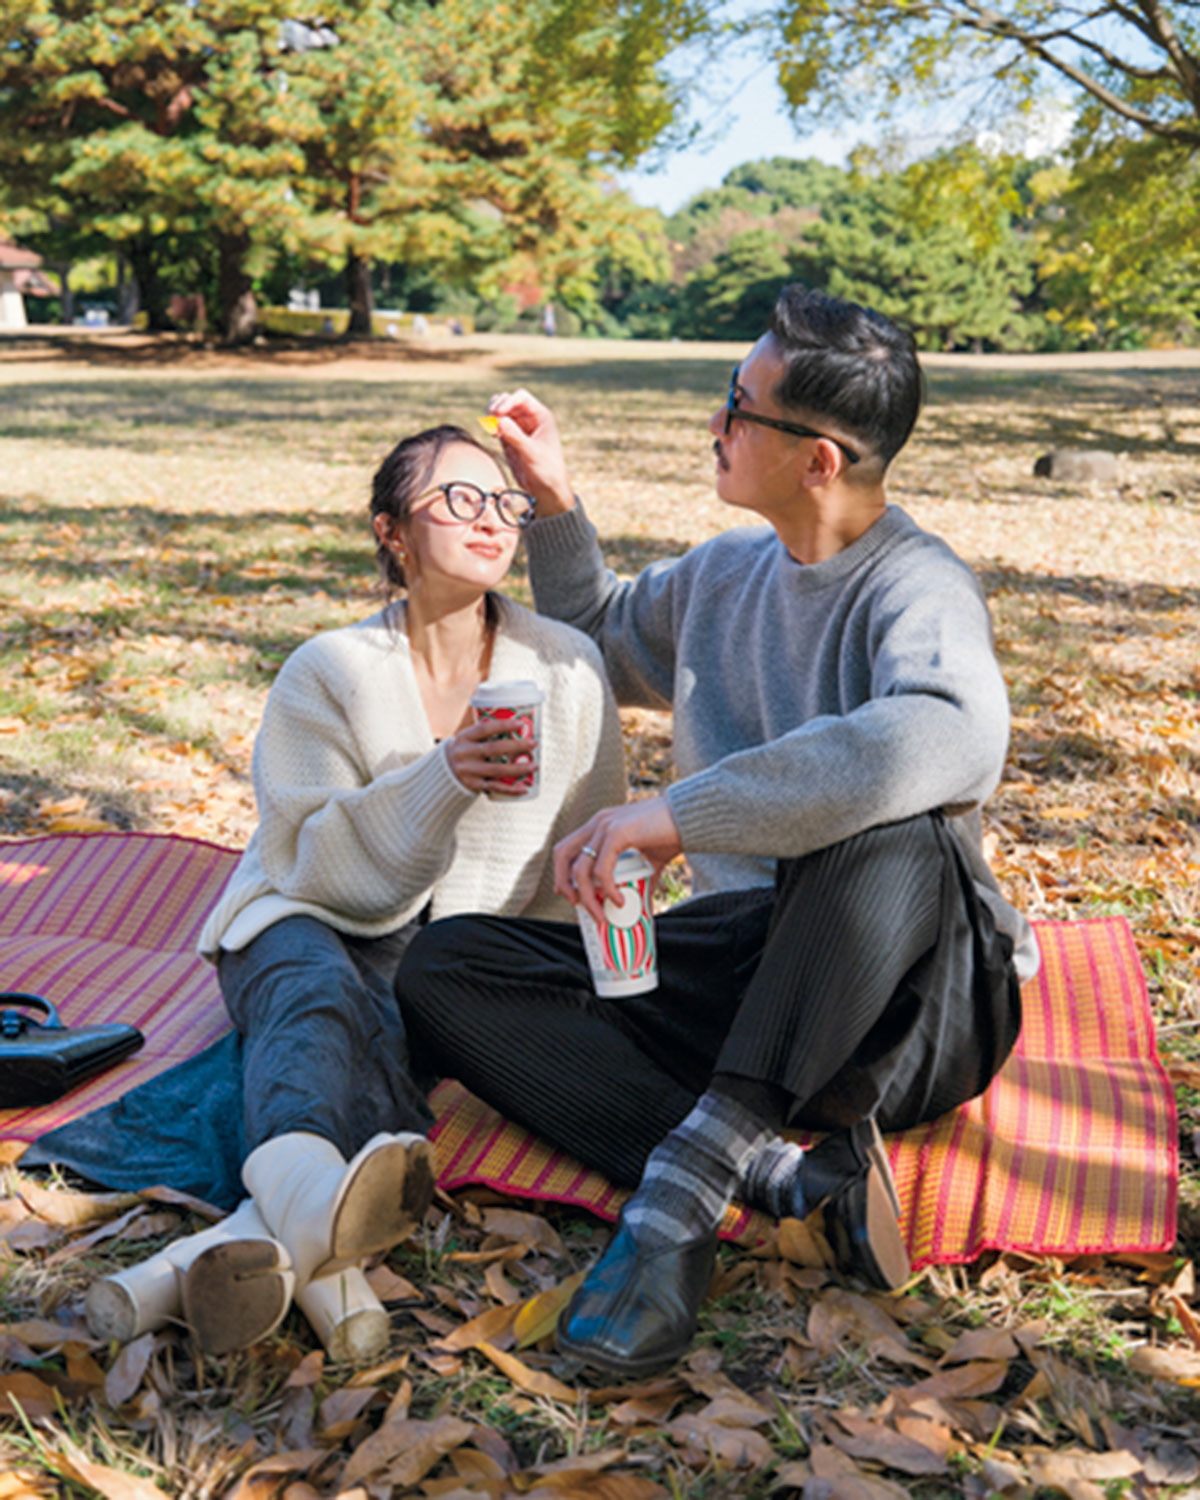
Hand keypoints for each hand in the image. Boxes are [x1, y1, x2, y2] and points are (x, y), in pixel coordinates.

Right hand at [444, 718, 538, 796]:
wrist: (444, 770)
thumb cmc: (465, 749)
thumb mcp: (468, 737)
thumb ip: (486, 731)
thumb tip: (518, 724)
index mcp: (464, 737)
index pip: (485, 729)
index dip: (503, 725)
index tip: (521, 723)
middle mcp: (465, 753)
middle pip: (494, 749)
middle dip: (516, 746)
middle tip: (534, 743)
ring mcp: (469, 771)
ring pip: (497, 770)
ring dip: (518, 768)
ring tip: (534, 766)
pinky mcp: (473, 785)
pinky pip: (495, 787)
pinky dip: (511, 789)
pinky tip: (524, 788)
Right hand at [486, 388, 574, 514]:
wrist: (547, 490)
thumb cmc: (548, 471)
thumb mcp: (532, 453)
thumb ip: (516, 437)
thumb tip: (498, 421)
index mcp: (542, 417)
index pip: (522, 397)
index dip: (508, 401)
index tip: (498, 413)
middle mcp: (530, 419)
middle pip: (509, 401)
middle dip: (497, 406)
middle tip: (490, 417)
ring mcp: (519, 429)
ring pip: (502, 412)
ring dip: (492, 414)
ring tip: (490, 424)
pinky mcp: (510, 439)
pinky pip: (498, 425)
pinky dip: (492, 426)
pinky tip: (493, 434)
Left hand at [554, 796, 682, 922]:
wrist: (690, 817)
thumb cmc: (671, 832)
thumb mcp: (649, 857)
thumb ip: (639, 874)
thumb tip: (638, 898)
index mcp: (601, 825)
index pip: (568, 848)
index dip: (562, 873)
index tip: (571, 895)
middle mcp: (599, 823)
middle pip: (562, 854)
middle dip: (564, 884)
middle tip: (577, 905)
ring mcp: (606, 826)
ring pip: (580, 868)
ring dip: (587, 896)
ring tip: (601, 913)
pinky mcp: (618, 832)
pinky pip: (602, 868)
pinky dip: (607, 889)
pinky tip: (619, 900)